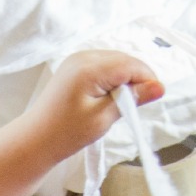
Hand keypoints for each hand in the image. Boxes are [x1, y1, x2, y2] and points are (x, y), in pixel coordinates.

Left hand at [23, 49, 163, 164]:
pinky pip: (103, 66)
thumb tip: (159, 87)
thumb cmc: (67, 133)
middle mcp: (83, 56)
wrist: (36, 139)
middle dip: (136, 79)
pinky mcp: (75, 66)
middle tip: (140, 104)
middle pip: (123, 60)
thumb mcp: (103, 118)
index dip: (146, 78)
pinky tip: (110, 97)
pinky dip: (112, 79)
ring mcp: (77, 59)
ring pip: (114, 62)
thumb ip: (131, 100)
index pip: (129, 64)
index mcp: (89, 68)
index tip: (156, 97)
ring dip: (125, 79)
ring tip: (124, 104)